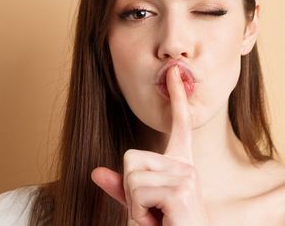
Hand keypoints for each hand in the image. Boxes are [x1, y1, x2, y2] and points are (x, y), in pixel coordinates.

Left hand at [91, 65, 209, 225]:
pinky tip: (160, 221)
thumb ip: (121, 190)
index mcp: (180, 167)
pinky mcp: (181, 190)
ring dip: (134, 206)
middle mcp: (187, 166)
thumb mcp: (139, 209)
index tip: (174, 73)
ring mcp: (187, 176)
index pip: (179, 127)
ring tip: (157, 219)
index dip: (177, 99)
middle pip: (131, 157)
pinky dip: (138, 213)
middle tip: (151, 213)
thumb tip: (97, 172)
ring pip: (131, 176)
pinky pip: (136, 191)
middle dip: (129, 191)